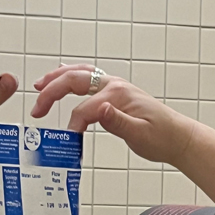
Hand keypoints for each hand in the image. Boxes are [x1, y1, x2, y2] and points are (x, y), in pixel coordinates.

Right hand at [31, 65, 196, 168]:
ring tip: (39, 86)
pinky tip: (61, 78)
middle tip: (37, 109)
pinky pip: (87, 79)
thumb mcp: (141, 135)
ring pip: (79, 74)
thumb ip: (119, 122)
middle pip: (75, 80)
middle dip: (52, 92)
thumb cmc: (162, 137)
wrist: (177, 137)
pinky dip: (70, 77)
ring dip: (57, 78)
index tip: (68, 140)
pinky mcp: (114, 93)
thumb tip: (100, 110)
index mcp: (118, 95)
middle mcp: (114, 86)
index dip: (73, 124)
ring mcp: (114, 87)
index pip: (86, 108)